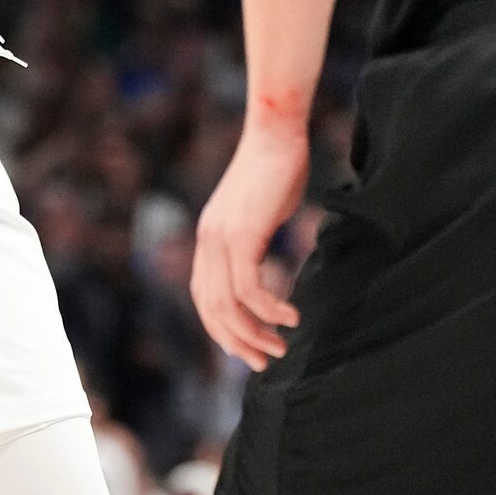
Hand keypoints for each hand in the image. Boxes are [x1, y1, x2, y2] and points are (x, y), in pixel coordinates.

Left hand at [189, 121, 309, 369]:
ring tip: (281, 347)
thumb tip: (268, 264)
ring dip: (255, 332)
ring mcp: (222, 237)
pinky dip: (269, 308)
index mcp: (209, 238)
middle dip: (237, 341)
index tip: (246, 348)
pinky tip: (291, 315)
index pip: (203, 296)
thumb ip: (256, 241)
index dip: (221, 328)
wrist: (275, 133)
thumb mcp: (260, 213)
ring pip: (229, 304)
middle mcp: (208, 241)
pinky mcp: (242, 233)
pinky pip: (250, 286)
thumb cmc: (275, 169)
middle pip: (212, 308)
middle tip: (265, 361)